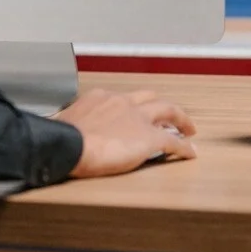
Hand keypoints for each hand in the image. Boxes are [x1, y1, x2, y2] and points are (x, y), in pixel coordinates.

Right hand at [54, 89, 197, 177]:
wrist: (70, 145)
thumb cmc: (61, 137)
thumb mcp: (63, 122)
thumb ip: (72, 124)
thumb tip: (60, 130)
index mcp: (101, 97)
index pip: (121, 98)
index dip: (132, 106)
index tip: (133, 113)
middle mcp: (123, 102)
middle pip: (150, 98)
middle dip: (160, 105)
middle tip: (169, 115)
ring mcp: (139, 119)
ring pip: (168, 110)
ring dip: (180, 119)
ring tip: (188, 128)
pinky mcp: (150, 139)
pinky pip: (174, 142)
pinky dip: (184, 147)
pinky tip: (190, 153)